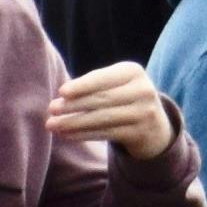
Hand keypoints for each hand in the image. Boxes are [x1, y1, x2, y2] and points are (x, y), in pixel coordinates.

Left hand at [53, 63, 175, 157]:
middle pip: (102, 99)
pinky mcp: (140, 133)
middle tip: (51, 109)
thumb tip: (61, 97)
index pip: (104, 78)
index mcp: (133, 71)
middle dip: (74, 105)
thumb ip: (93, 86)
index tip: (62, 91)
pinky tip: (67, 134)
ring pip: (102, 118)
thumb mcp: (116, 84)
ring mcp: (144, 113)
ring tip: (53, 125)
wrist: (155, 125)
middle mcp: (143, 90)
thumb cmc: (124, 98)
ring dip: (74, 122)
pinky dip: (83, 134)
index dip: (83, 85)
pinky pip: (106, 134)